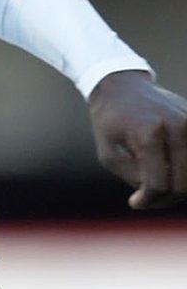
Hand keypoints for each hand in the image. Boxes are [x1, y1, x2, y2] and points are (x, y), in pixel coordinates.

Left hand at [88, 70, 186, 208]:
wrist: (121, 85)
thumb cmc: (110, 121)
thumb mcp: (108, 152)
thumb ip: (133, 177)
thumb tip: (156, 196)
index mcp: (149, 133)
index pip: (159, 183)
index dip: (148, 200)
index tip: (135, 203)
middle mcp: (177, 126)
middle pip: (183, 184)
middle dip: (166, 199)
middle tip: (148, 198)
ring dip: (178, 188)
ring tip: (157, 185)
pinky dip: (183, 170)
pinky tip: (167, 170)